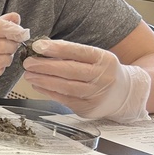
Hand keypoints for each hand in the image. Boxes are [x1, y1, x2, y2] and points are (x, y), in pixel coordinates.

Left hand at [23, 39, 150, 121]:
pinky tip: (38, 85)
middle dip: (45, 66)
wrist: (125, 94)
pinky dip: (48, 91)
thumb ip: (72, 53)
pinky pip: (64, 99)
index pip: (78, 51)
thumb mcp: (95, 58)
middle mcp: (102, 77)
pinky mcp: (88, 108)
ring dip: (44, 80)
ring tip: (29, 75)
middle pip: (70, 70)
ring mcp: (96, 94)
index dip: (57, 49)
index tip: (38, 46)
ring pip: (66, 86)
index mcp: (104, 59)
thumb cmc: (103, 72)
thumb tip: (42, 49)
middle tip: (28, 63)